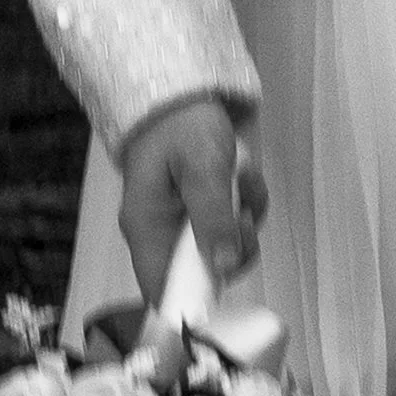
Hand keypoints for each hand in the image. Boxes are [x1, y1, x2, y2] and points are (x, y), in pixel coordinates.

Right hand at [118, 96, 267, 305]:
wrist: (181, 91)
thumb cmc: (182, 126)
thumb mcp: (201, 166)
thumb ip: (212, 216)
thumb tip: (225, 267)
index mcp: (147, 230)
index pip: (161, 292)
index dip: (192, 304)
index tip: (226, 280)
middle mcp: (163, 235)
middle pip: (205, 273)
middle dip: (235, 246)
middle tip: (243, 213)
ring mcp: (186, 224)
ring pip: (227, 248)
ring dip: (246, 218)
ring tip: (242, 177)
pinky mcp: (206, 210)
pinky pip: (235, 224)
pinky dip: (248, 203)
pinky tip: (244, 175)